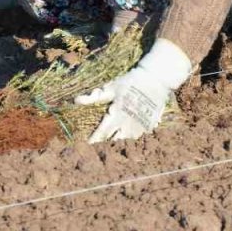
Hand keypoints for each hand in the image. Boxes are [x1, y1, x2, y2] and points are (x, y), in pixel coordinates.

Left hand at [75, 39, 191, 141]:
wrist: (156, 78)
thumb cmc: (131, 82)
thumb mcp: (112, 87)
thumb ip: (94, 96)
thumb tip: (76, 101)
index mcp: (117, 114)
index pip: (102, 132)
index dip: (94, 140)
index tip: (85, 146)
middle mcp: (128, 123)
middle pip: (114, 141)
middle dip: (105, 146)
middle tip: (96, 152)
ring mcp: (140, 126)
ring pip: (127, 141)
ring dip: (118, 145)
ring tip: (110, 150)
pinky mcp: (150, 126)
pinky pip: (139, 138)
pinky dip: (131, 141)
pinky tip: (126, 142)